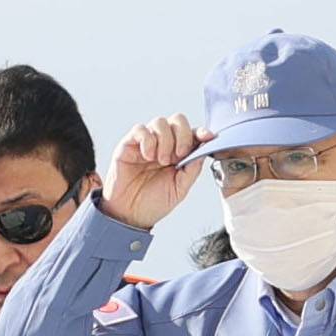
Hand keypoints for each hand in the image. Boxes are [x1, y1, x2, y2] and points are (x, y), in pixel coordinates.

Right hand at [103, 114, 213, 229]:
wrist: (129, 215)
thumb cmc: (153, 203)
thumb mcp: (180, 188)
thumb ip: (193, 169)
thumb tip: (205, 149)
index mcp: (179, 153)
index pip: (193, 133)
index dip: (202, 131)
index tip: (207, 137)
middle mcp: (163, 144)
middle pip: (178, 120)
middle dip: (182, 135)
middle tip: (178, 156)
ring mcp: (146, 143)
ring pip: (160, 122)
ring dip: (165, 140)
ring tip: (161, 161)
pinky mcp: (128, 145)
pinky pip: (140, 129)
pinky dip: (147, 140)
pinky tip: (147, 156)